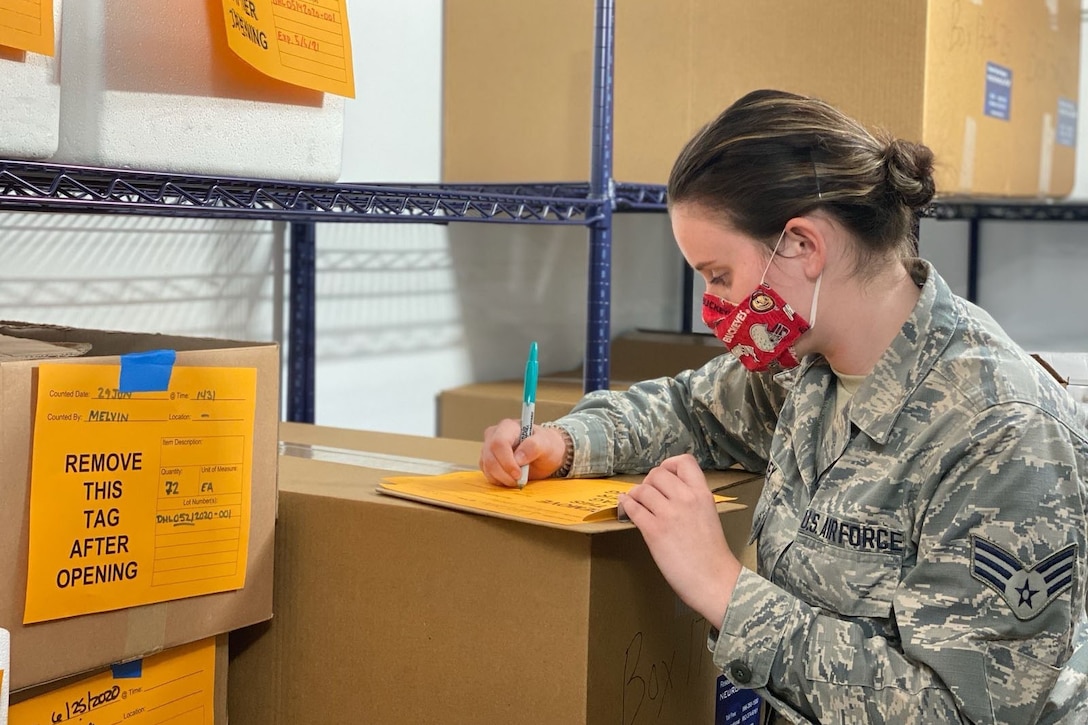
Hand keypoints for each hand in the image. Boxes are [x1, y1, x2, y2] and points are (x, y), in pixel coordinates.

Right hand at [479, 419, 567, 486]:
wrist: (545, 453)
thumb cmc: (546, 445)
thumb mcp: (546, 445)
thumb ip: (533, 447)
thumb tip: (518, 458)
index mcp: (508, 426)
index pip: (499, 443)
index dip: (506, 461)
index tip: (518, 473)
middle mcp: (494, 435)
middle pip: (490, 457)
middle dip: (504, 473)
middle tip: (519, 480)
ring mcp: (489, 449)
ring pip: (488, 467)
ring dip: (503, 478)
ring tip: (519, 479)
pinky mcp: (488, 461)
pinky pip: (488, 474)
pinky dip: (500, 481)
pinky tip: (512, 479)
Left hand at [619, 454, 740, 624]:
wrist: (714, 580)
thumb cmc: (712, 555)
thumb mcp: (709, 516)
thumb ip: (692, 501)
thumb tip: (667, 495)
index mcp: (702, 494)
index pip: (684, 462)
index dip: (670, 465)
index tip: (665, 476)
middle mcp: (685, 499)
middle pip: (657, 473)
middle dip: (648, 482)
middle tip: (647, 494)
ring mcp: (669, 514)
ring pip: (642, 489)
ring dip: (635, 494)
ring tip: (635, 502)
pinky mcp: (654, 531)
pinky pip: (632, 508)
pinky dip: (625, 505)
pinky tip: (625, 507)